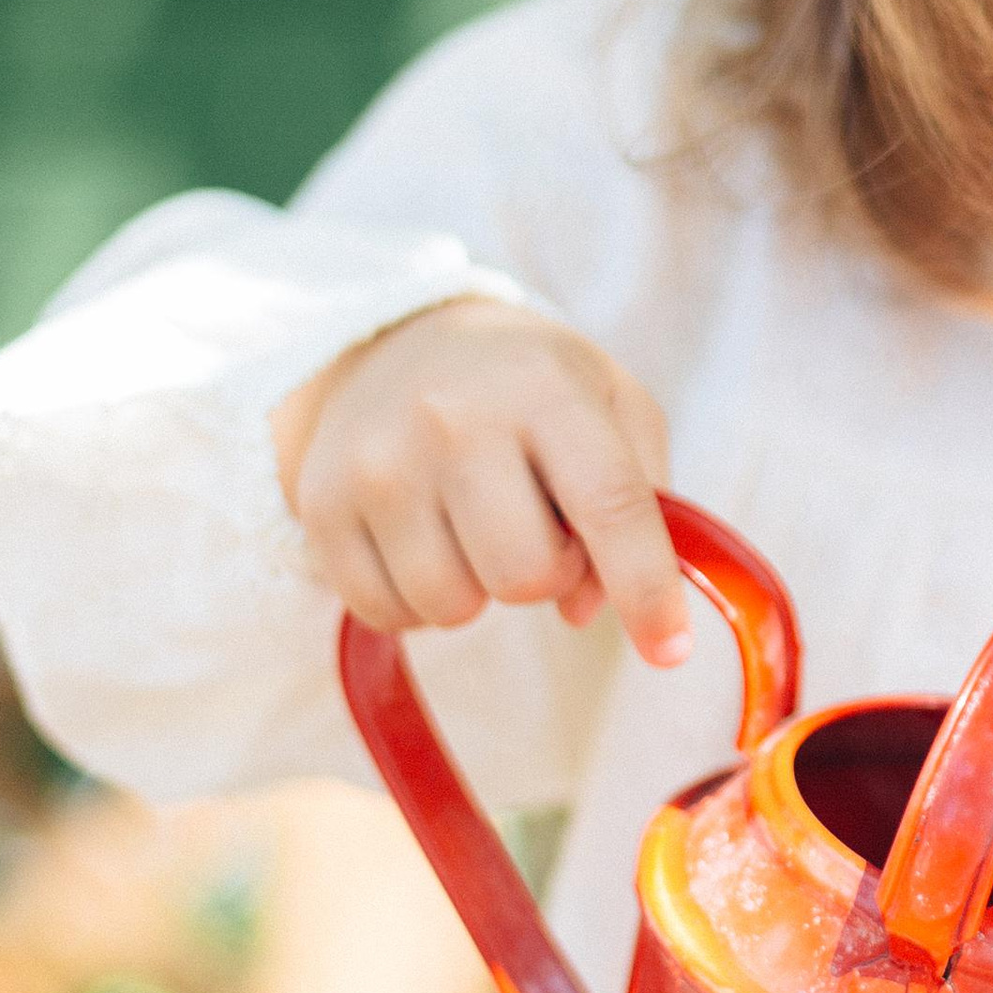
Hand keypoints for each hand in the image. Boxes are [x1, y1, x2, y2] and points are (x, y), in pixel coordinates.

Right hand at [272, 298, 692, 667]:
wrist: (399, 341)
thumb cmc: (528, 386)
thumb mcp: (610, 404)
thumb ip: (640, 500)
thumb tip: (594, 608)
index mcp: (544, 388)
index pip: (610, 505)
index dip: (647, 589)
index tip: (670, 652)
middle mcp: (452, 419)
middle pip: (525, 575)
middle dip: (549, 574)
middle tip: (540, 527)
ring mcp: (378, 464)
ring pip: (452, 606)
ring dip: (480, 591)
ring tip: (477, 527)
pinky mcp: (323, 507)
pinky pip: (388, 614)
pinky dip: (420, 602)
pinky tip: (428, 544)